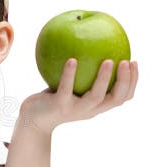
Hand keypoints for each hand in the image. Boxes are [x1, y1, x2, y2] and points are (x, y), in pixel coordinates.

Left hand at [19, 59, 137, 134]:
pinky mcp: (59, 106)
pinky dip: (70, 74)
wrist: (32, 121)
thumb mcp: (71, 88)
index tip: (134, 61)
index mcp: (97, 106)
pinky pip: (66, 89)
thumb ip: (82, 74)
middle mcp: (90, 110)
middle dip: (125, 81)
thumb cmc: (53, 100)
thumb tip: (90, 44)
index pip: (123, 97)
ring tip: (108, 61)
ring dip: (104, 78)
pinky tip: (72, 59)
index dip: (132, 81)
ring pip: (95, 96)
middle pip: (116, 99)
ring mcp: (75, 110)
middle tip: (127, 61)